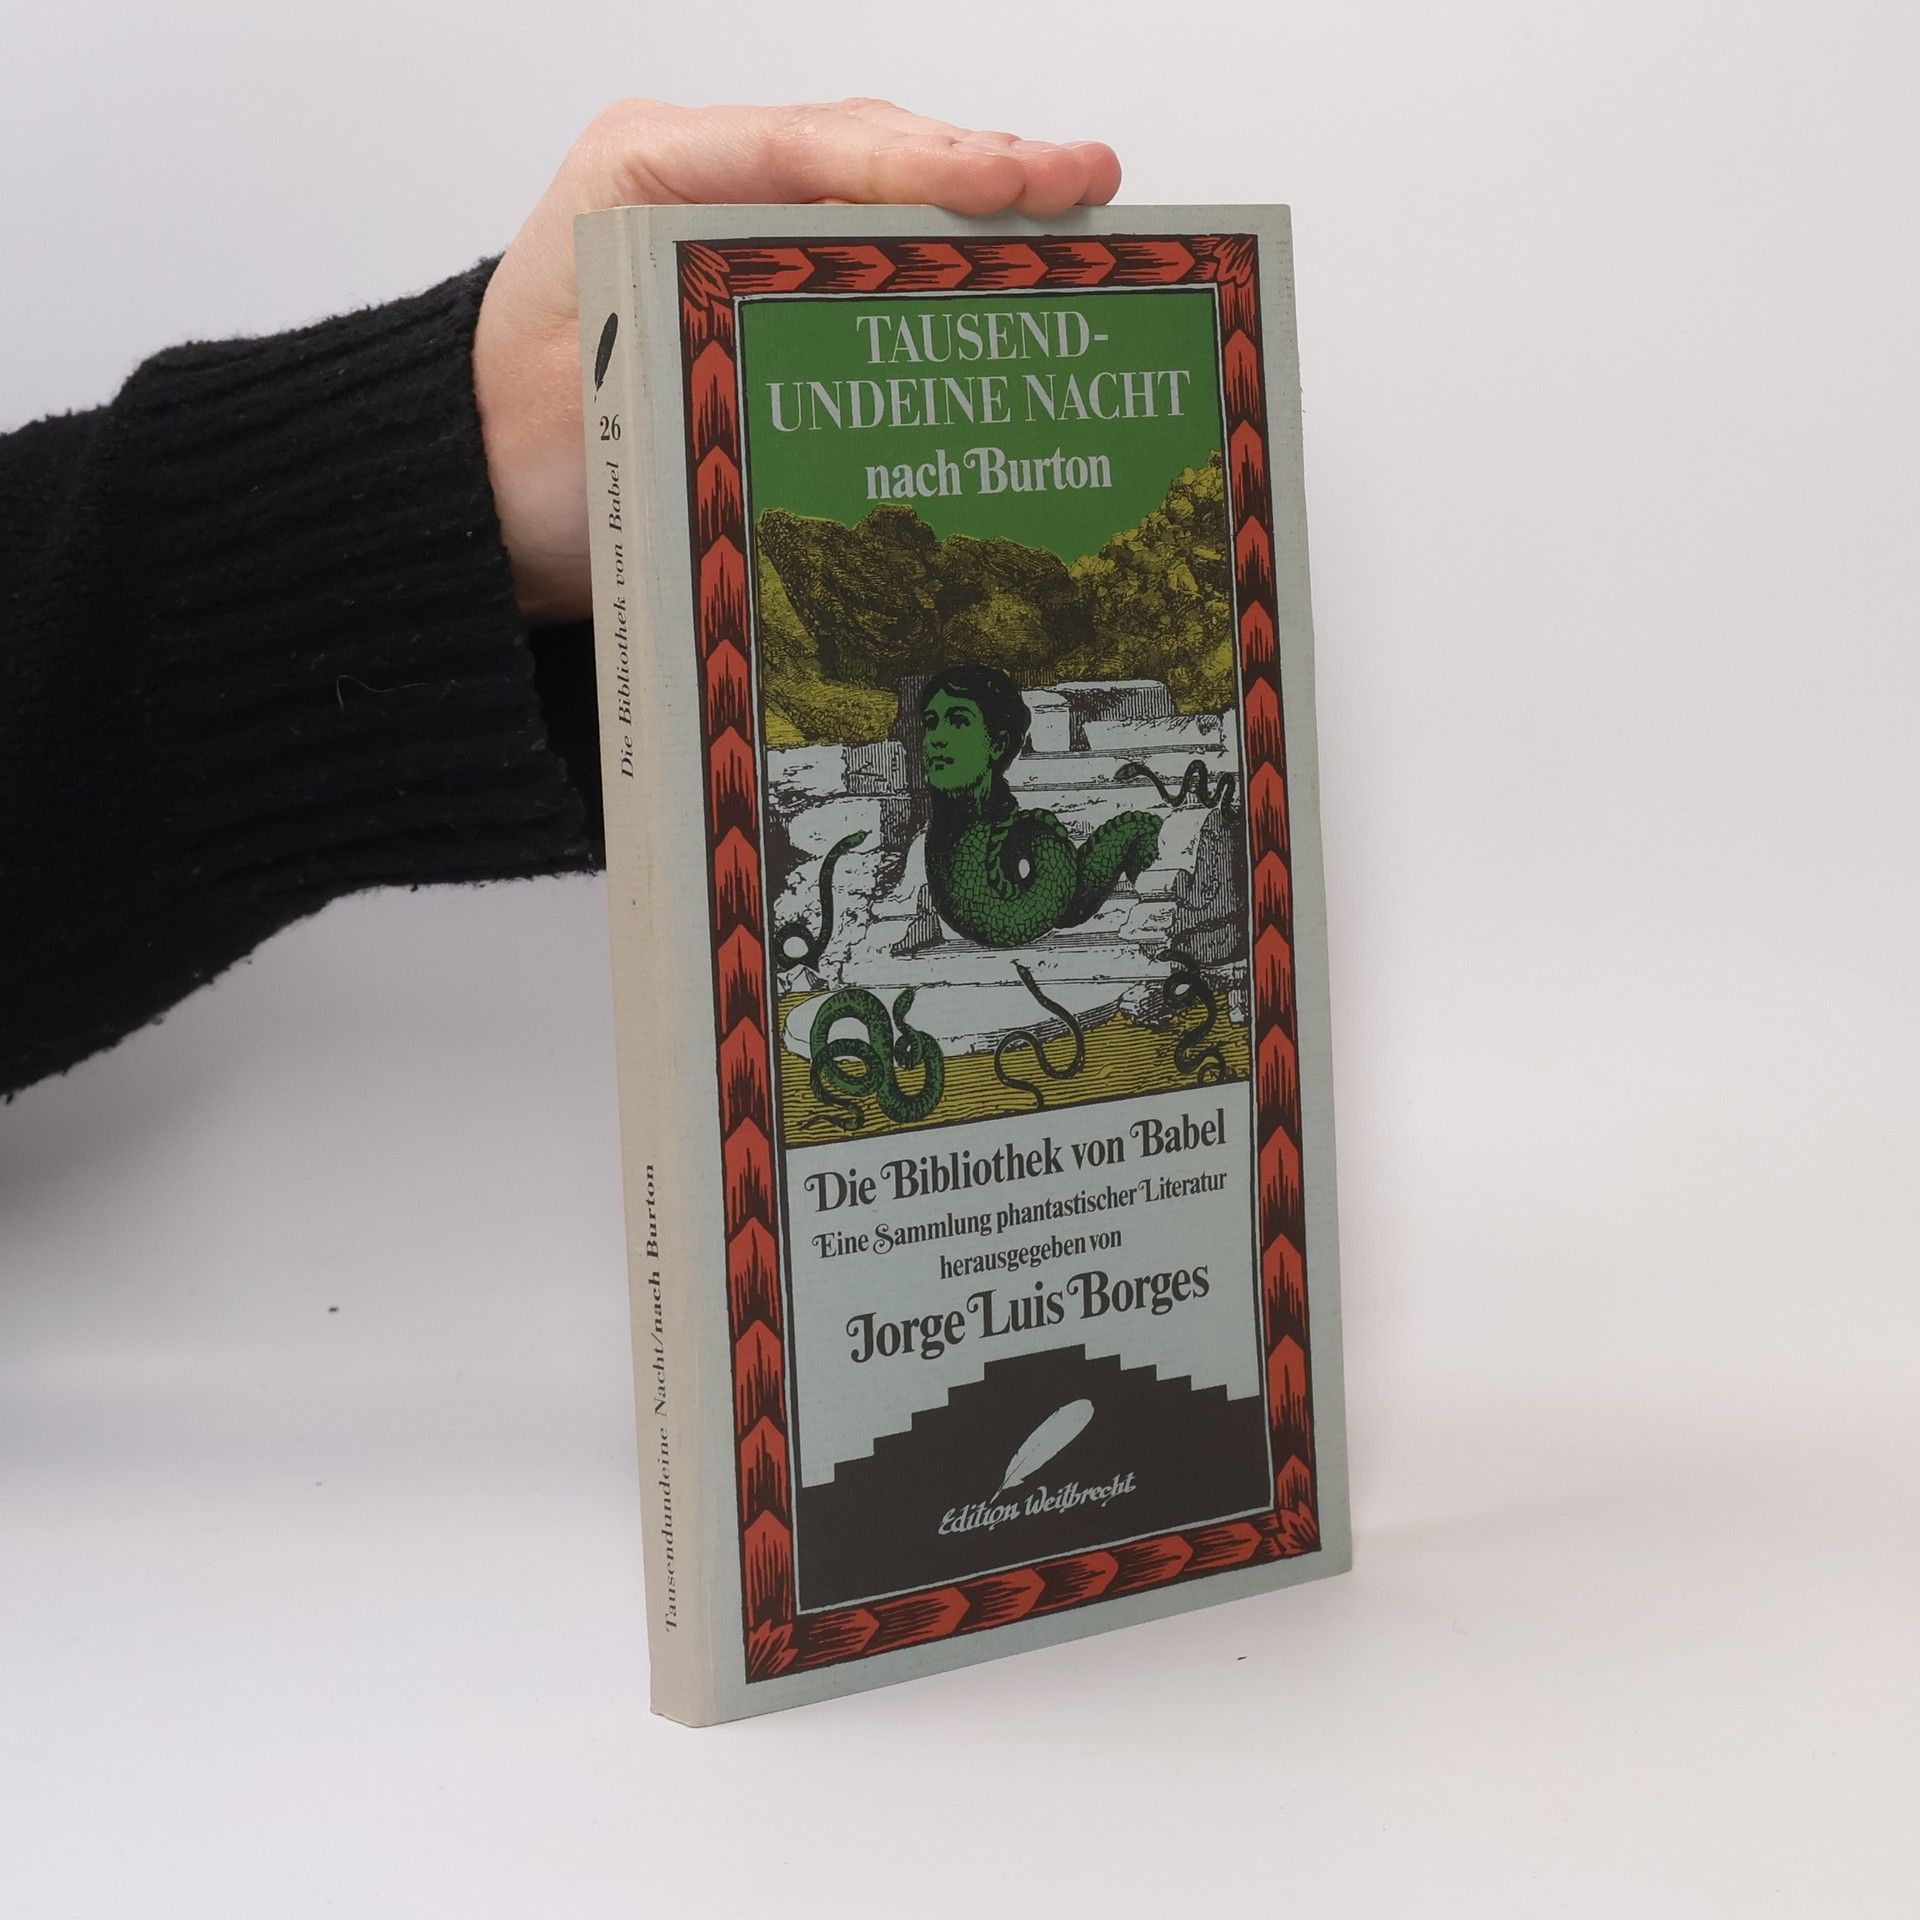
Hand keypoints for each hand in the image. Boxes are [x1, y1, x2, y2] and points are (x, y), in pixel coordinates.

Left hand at [472, 99, 1122, 625]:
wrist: (478, 496)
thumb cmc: (530, 450)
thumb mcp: (616, 386)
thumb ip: (721, 342)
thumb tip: (858, 334)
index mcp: (649, 172)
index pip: (814, 148)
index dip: (928, 165)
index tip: (1022, 184)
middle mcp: (691, 174)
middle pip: (859, 145)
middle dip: (979, 164)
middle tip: (1087, 182)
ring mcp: (719, 215)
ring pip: (865, 179)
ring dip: (970, 194)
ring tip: (1070, 203)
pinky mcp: (741, 269)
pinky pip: (849, 235)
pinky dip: (927, 243)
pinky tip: (994, 259)